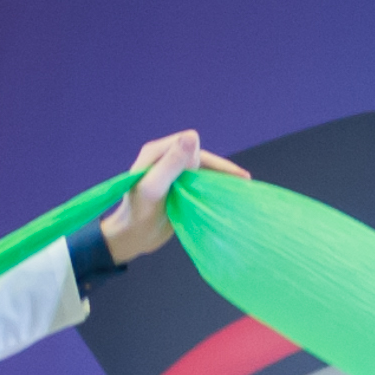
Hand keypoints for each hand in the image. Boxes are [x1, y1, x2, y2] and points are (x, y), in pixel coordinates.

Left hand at [101, 131, 252, 265]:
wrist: (131, 238)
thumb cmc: (139, 215)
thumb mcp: (154, 188)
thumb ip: (172, 163)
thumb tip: (193, 136)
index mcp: (156, 152)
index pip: (190, 146)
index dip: (210, 160)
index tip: (227, 178)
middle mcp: (164, 158)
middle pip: (199, 156)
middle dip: (219, 168)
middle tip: (243, 181)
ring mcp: (171, 173)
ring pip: (201, 168)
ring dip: (218, 176)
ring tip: (241, 186)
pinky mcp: (176, 187)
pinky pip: (198, 181)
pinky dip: (211, 185)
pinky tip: (225, 193)